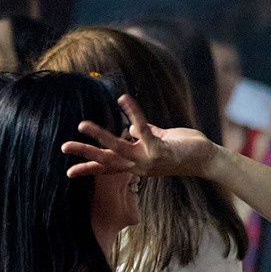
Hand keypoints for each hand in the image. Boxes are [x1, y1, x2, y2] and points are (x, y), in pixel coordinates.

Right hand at [62, 93, 217, 179]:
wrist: (207, 159)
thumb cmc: (184, 150)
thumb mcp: (159, 141)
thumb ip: (144, 134)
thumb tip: (130, 128)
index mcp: (137, 164)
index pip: (109, 167)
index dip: (89, 169)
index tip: (68, 172)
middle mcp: (139, 166)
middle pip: (106, 161)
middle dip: (84, 155)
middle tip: (63, 148)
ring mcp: (148, 159)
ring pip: (118, 148)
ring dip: (99, 135)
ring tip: (82, 124)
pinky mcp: (159, 149)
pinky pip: (141, 128)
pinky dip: (133, 112)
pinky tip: (123, 99)